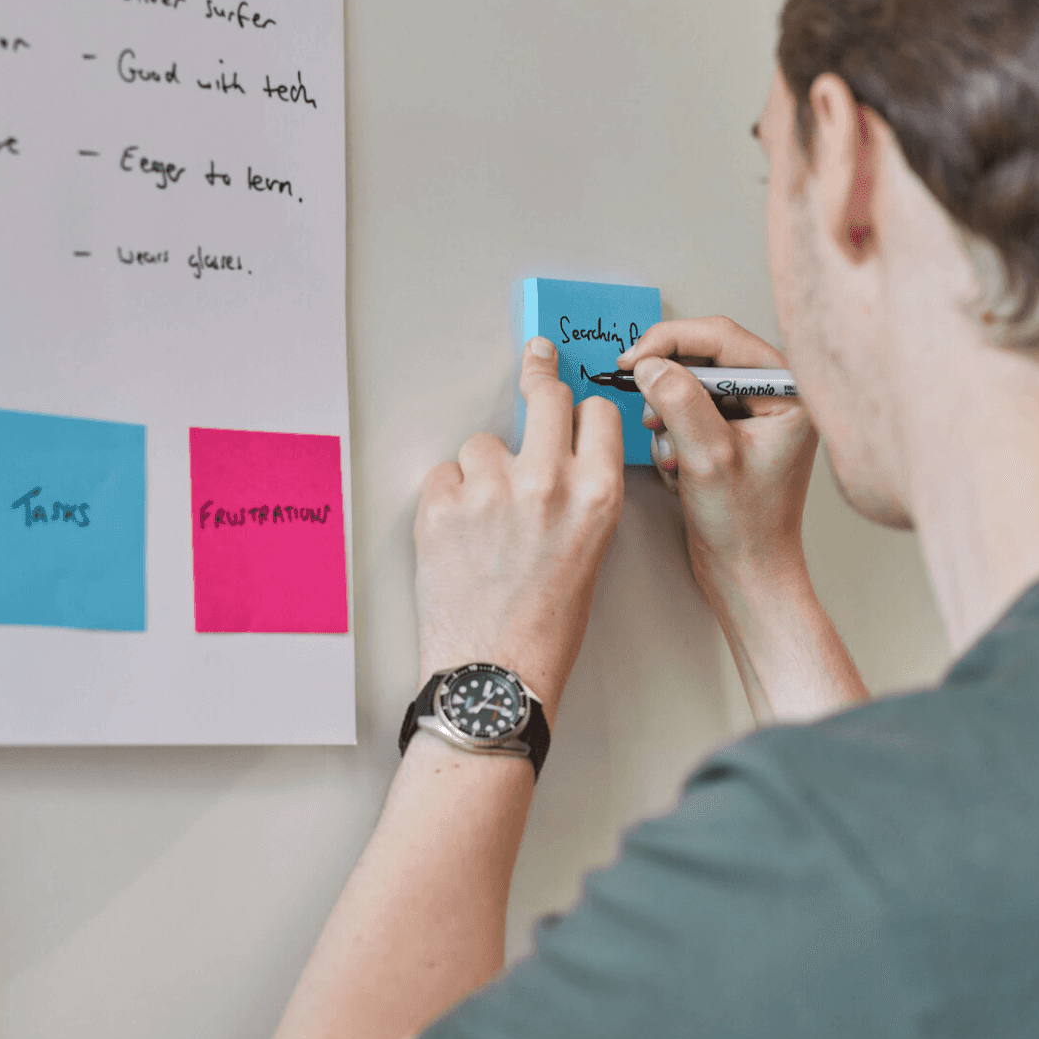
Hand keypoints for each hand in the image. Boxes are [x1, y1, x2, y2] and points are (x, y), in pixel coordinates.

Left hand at [413, 337, 626, 711]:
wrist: (495, 674)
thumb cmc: (546, 626)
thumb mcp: (590, 549)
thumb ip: (579, 493)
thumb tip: (556, 449)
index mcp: (597, 496)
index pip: (595, 412)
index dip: (580, 411)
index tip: (570, 398)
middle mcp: (548, 483)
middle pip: (544, 396)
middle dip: (538, 381)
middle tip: (534, 364)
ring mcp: (490, 490)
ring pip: (483, 441)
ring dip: (483, 468)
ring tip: (485, 521)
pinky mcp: (441, 505)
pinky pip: (443, 474)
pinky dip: (447, 498)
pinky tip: (459, 536)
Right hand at [623, 318, 866, 723]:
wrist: (746, 574)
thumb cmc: (744, 527)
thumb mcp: (707, 457)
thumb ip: (678, 401)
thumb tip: (650, 364)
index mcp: (787, 393)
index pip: (722, 337)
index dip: (670, 342)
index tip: (633, 361)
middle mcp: (775, 396)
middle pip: (704, 357)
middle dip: (669, 387)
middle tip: (645, 408)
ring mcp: (753, 415)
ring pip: (691, 385)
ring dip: (669, 417)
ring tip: (673, 457)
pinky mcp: (733, 433)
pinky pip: (689, 412)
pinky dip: (674, 436)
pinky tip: (680, 470)